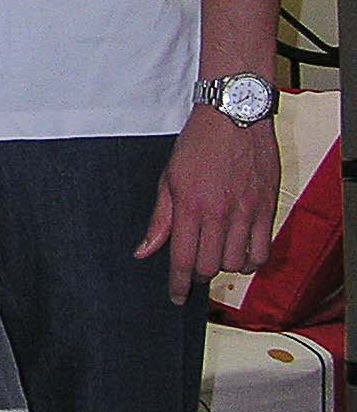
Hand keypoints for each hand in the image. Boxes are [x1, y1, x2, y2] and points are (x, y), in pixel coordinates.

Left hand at [134, 104, 278, 304]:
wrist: (233, 115)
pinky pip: (262, 251)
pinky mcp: (267, 207)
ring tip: (218, 253)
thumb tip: (144, 252)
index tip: (176, 297)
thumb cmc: (198, 143)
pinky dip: (251, 261)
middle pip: (209, 266)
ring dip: (225, 266)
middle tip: (195, 266)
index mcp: (189, 205)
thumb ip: (160, 218)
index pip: (181, 259)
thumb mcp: (169, 178)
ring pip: (236, 264)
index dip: (177, 284)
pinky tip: (242, 254)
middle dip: (198, 273)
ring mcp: (245, 211)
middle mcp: (218, 213)